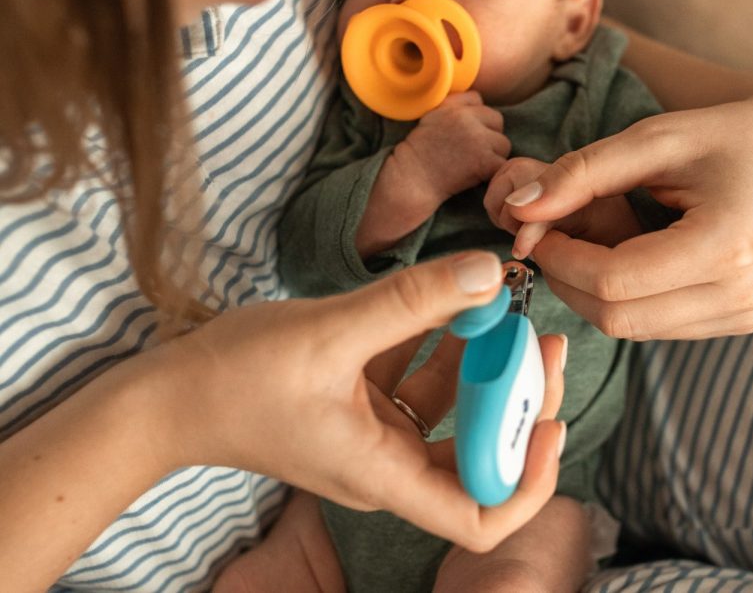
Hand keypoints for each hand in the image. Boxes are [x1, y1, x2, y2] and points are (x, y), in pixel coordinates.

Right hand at [160, 251, 565, 551]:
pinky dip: (444, 350)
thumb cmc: (234, 379)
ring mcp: (376, 437)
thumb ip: (413, 302)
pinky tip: (455, 303)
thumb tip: (488, 271)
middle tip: (542, 339)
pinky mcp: (362, 408)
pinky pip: (421, 384)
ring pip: (456, 413)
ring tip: (507, 308)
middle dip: (520, 401)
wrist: (166, 396)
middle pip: (482, 456)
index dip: (528, 477)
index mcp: (385, 474)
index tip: (551, 418)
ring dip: (486, 368)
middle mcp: (389, 466)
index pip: (481, 516)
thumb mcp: (330, 334)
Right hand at [394, 91, 509, 205]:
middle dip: (488, 134)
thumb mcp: (431, 117)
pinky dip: (493, 171)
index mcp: (453, 107)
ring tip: (473, 164)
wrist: (413, 178)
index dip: (474, 117)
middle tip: (472, 151)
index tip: (464, 132)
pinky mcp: (485, 160)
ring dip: (493, 155)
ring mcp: (478, 139)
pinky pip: (502, 163)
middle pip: (497, 120)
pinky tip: (477, 175)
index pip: (478, 100)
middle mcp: (467, 119)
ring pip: (503, 143)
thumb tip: (479, 99)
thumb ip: (453, 104)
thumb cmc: (419, 152)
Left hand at [500, 93, 752, 340]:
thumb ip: (583, 173)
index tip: (534, 226)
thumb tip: (517, 208)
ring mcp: (745, 316)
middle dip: (567, 280)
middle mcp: (743, 296)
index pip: (614, 281)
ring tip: (586, 240)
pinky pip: (656, 324)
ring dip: (591, 292)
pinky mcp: (740, 322)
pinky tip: (622, 256)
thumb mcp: (654, 138)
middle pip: (617, 316)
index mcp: (729, 245)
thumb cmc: (726, 135)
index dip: (560, 258)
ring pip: (632, 328)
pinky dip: (623, 297)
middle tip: (549, 236)